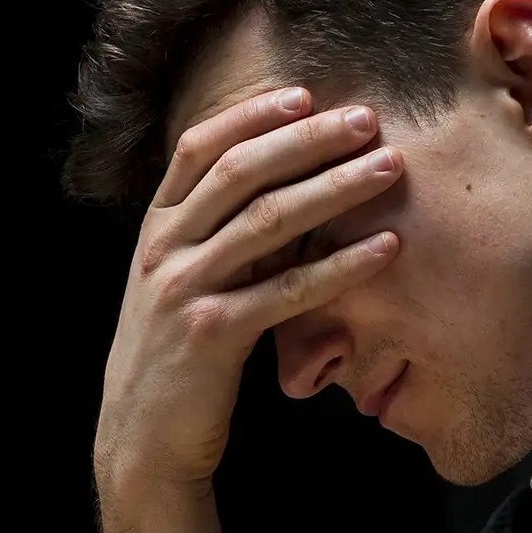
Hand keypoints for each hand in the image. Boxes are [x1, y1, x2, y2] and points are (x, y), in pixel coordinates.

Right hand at [91, 88, 402, 532]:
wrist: (143, 438)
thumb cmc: (175, 358)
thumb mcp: (178, 284)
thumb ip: (212, 236)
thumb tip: (279, 186)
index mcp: (155, 230)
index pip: (199, 149)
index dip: (252, 115)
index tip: (306, 94)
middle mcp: (164, 250)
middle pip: (240, 172)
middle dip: (308, 139)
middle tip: (367, 119)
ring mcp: (185, 290)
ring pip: (268, 221)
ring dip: (336, 188)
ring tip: (389, 167)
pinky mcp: (213, 336)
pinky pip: (287, 289)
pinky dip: (341, 264)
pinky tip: (385, 248)